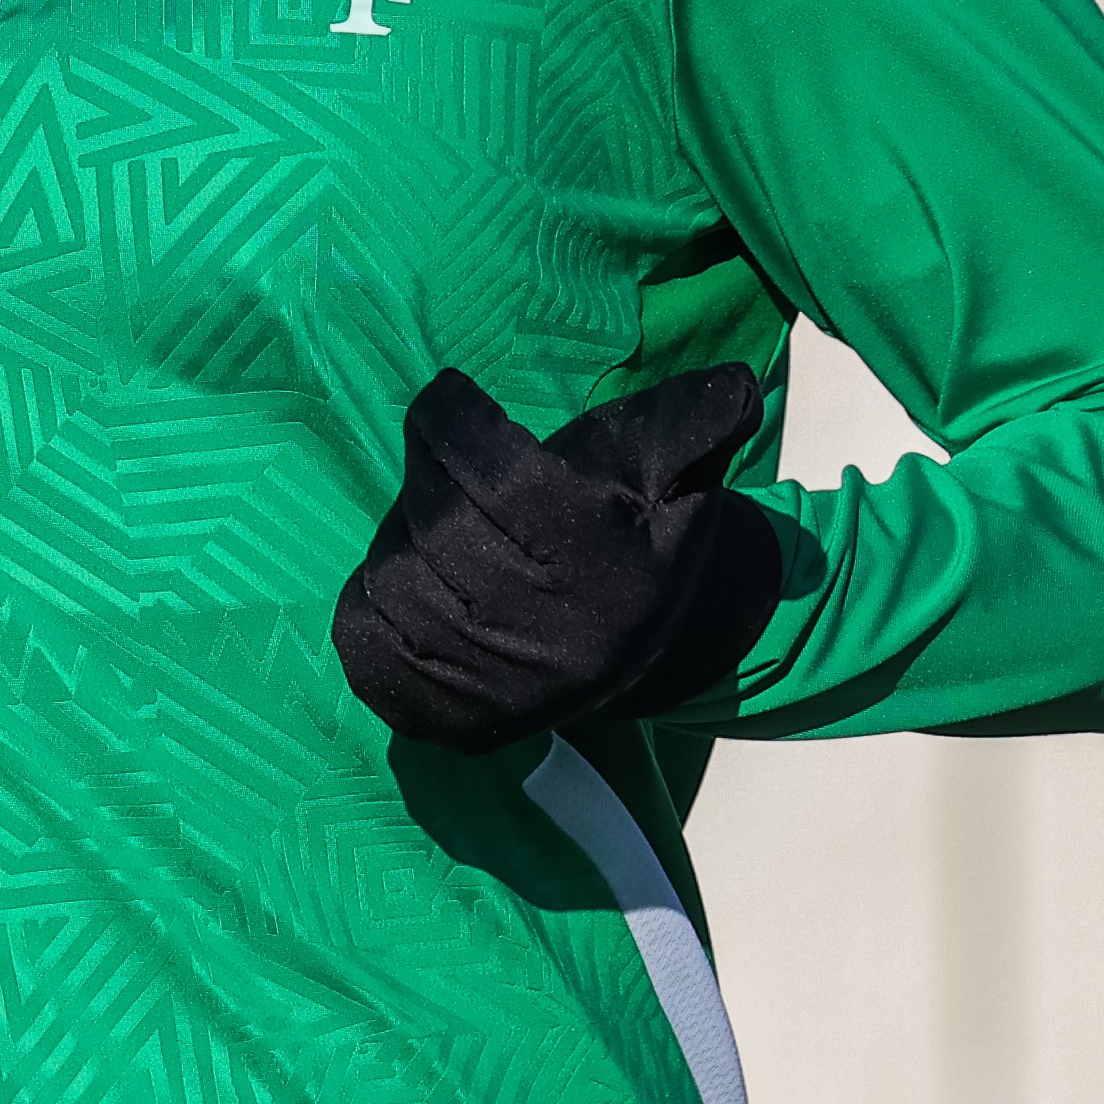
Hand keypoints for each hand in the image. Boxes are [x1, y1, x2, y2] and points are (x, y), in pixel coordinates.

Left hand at [333, 366, 782, 754]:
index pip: (498, 478)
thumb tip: (739, 383)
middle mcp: (554, 641)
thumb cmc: (632, 526)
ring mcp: (498, 689)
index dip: (454, 420)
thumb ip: (694, 420)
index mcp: (607, 568)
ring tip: (443, 530)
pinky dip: (369, 601)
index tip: (448, 396)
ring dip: (399, 539)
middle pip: (438, 527)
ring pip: (394, 579)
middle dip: (429, 479)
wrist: (635, 644)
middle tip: (449, 469)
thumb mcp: (671, 467)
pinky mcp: (450, 719)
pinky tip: (411, 578)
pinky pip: (365, 641)